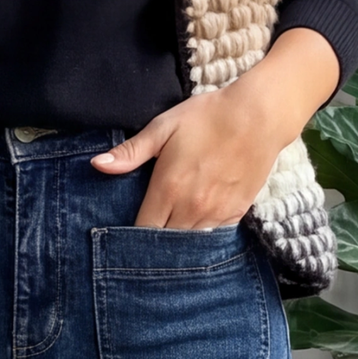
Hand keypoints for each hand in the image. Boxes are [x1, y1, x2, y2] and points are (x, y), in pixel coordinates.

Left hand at [92, 28, 340, 227]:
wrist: (259, 116)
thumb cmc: (208, 117)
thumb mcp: (164, 127)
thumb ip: (131, 152)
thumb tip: (98, 165)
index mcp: (168, 188)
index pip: (142, 229)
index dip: (131, 235)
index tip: (125, 232)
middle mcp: (191, 207)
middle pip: (165, 240)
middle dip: (153, 240)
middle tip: (145, 234)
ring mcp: (216, 212)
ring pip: (189, 241)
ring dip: (178, 237)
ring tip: (168, 232)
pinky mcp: (237, 212)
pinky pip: (213, 235)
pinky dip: (202, 233)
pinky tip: (195, 224)